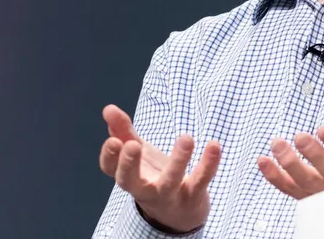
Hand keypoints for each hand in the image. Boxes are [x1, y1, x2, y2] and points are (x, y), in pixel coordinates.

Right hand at [99, 105, 220, 232]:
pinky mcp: (192, 196)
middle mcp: (145, 189)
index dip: (109, 156)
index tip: (113, 140)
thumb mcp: (138, 155)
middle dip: (129, 164)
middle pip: (131, 181)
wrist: (180, 216)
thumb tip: (109, 108)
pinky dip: (209, 164)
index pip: (111, 169)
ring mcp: (169, 194)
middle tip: (132, 144)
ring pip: (170, 181)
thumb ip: (123, 131)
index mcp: (129, 176)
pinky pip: (201, 181)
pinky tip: (214, 145)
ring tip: (186, 138)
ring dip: (178, 160)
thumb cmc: (153, 177)